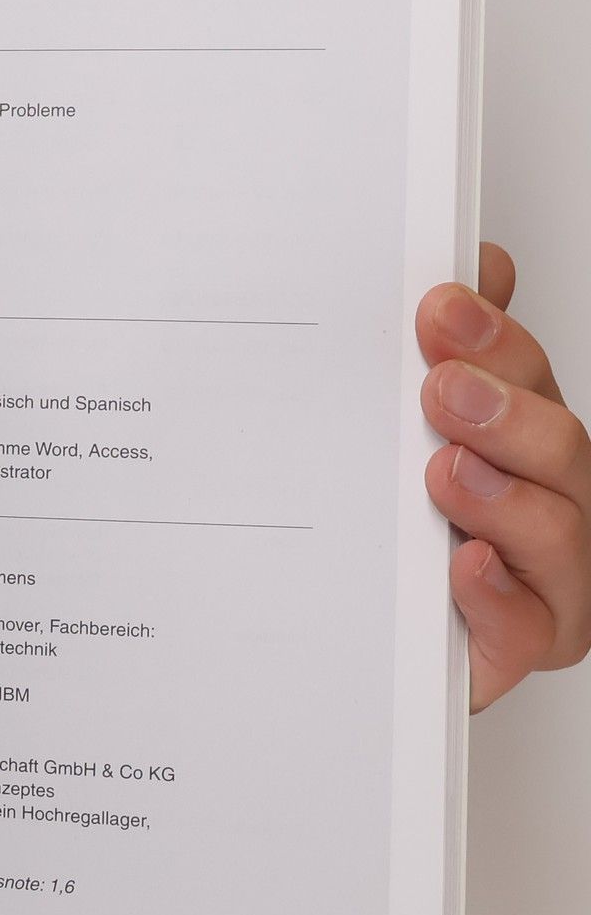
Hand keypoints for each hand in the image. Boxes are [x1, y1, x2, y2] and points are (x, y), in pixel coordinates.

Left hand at [419, 244, 590, 710]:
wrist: (353, 638)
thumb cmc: (393, 533)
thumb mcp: (400, 433)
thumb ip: (443, 354)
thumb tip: (475, 265)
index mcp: (522, 445)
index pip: (529, 380)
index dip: (497, 341)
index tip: (440, 309)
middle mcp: (547, 507)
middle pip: (560, 449)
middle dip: (505, 410)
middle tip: (442, 388)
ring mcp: (542, 582)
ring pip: (559, 533)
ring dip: (505, 497)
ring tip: (448, 473)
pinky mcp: (511, 649)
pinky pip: (525, 630)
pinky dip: (497, 596)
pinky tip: (466, 567)